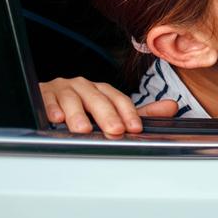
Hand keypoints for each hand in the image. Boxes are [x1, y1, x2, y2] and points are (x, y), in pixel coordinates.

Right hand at [39, 77, 178, 135]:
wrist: (49, 99)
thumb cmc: (83, 108)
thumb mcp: (111, 111)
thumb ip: (141, 112)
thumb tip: (173, 106)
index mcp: (103, 90)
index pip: (120, 100)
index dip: (129, 114)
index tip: (135, 129)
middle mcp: (85, 86)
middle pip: (98, 100)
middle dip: (107, 116)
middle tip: (114, 131)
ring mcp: (64, 89)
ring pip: (73, 100)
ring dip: (78, 115)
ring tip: (83, 129)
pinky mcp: (44, 95)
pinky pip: (48, 100)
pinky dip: (52, 109)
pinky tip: (55, 119)